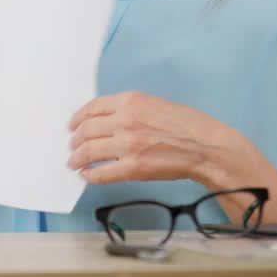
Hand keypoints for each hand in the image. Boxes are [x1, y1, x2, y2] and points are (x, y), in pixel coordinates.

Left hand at [67, 91, 244, 185]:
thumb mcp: (154, 104)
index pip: (92, 107)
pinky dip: (90, 175)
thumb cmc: (187, 125)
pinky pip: (102, 172)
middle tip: (72, 146)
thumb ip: (128, 109)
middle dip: (75, 140)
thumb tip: (105, 121)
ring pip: (89, 151)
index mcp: (130, 101)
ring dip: (77, 158)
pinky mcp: (133, 167)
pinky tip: (87, 175)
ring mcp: (128, 144)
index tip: (72, 125)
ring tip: (74, 162)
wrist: (205, 147)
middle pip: (86, 130)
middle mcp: (125, 120)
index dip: (77, 118)